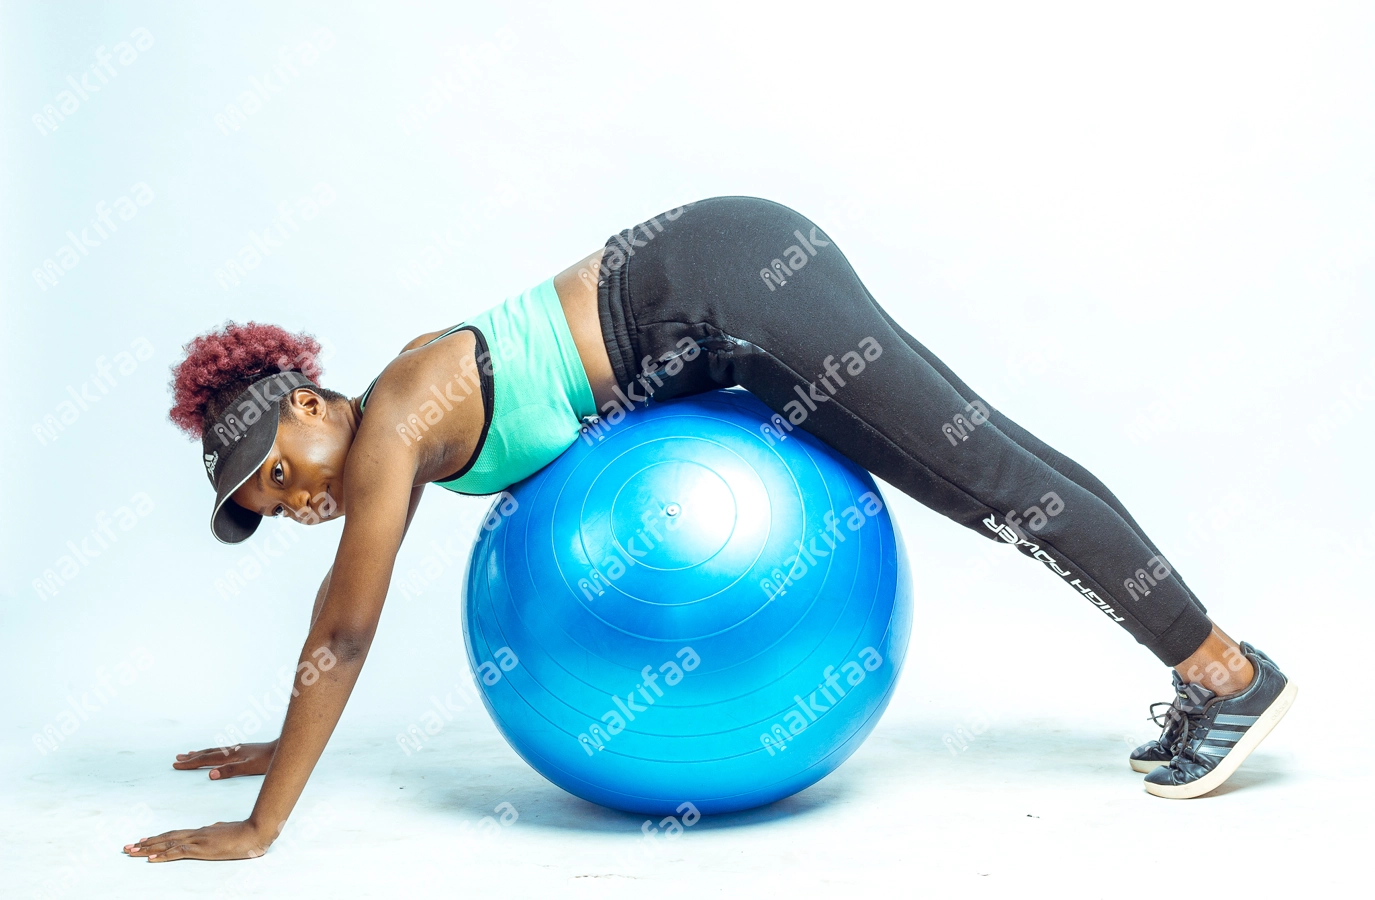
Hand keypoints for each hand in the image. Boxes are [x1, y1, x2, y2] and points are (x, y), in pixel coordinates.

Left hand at [124, 819, 272, 861]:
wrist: (255, 831)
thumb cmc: (246, 832)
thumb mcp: (227, 831)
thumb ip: (217, 830)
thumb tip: (212, 828)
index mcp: (201, 831)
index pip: (174, 834)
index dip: (157, 837)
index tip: (142, 840)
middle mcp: (196, 834)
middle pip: (165, 837)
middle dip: (145, 843)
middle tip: (127, 847)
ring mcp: (198, 841)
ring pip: (167, 843)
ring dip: (147, 849)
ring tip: (131, 852)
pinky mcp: (202, 849)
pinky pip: (178, 852)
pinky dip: (162, 855)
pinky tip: (151, 858)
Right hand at [173, 739, 276, 779]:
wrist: (283, 749)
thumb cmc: (268, 760)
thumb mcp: (249, 768)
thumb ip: (231, 771)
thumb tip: (210, 774)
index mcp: (230, 755)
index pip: (206, 759)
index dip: (191, 763)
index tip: (175, 765)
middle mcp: (231, 750)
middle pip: (207, 754)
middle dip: (191, 758)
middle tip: (176, 759)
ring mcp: (237, 749)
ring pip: (214, 751)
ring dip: (200, 753)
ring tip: (189, 753)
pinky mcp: (243, 750)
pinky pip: (222, 751)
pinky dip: (213, 752)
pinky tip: (215, 753)